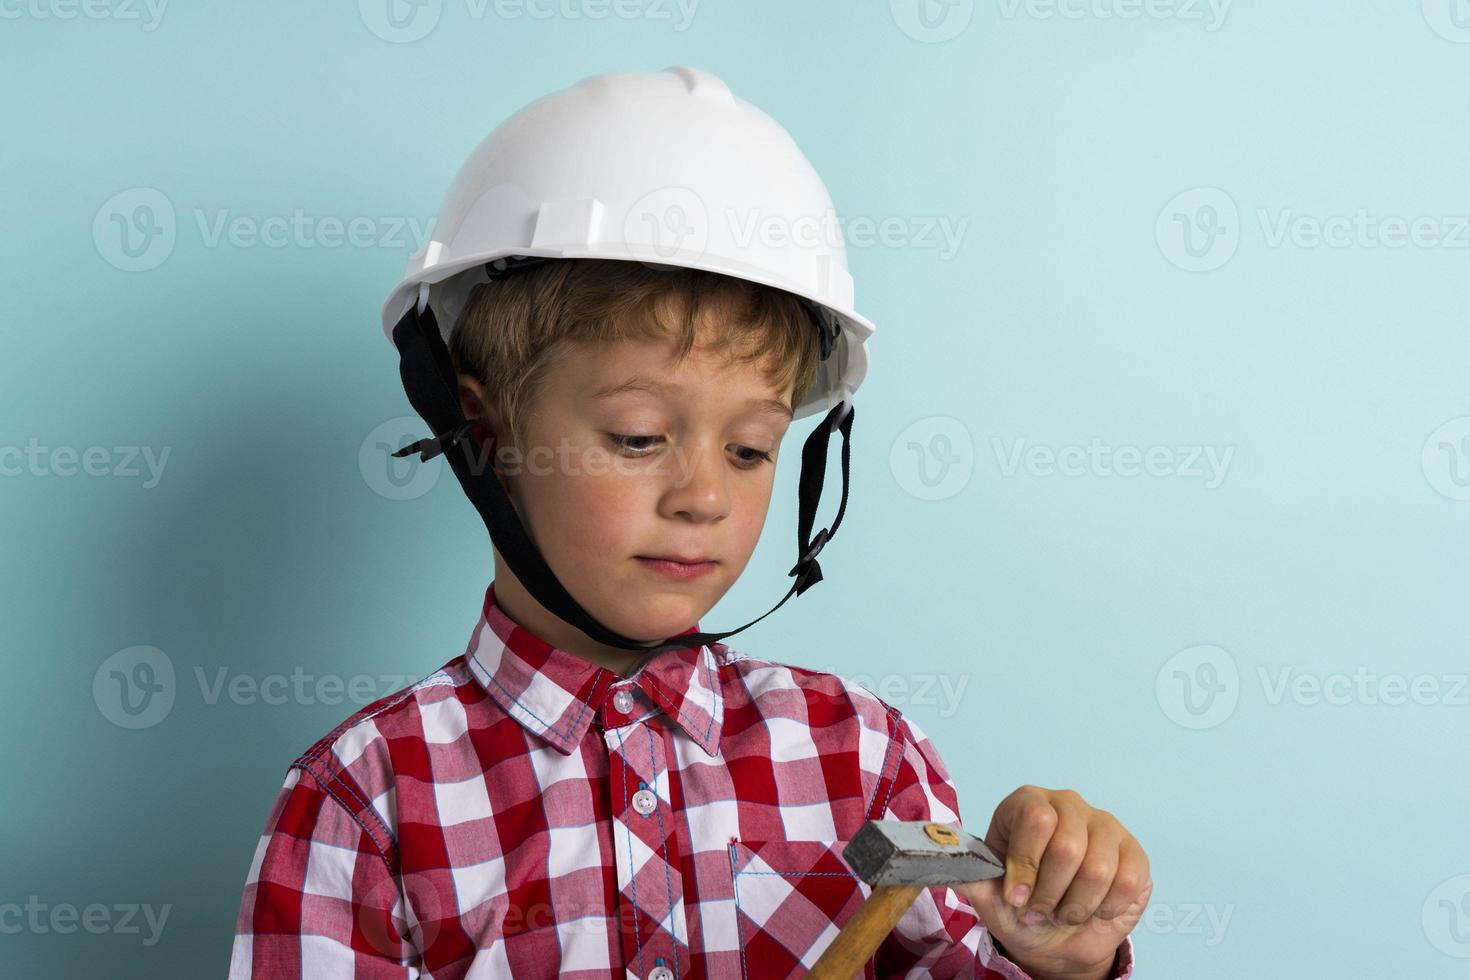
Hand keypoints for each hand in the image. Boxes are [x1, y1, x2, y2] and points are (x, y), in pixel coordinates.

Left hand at [953, 785, 1151, 979]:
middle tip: (1039, 910)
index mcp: (1027, 803)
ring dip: (1075, 907)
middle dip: (1050, 893)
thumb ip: (974, 880)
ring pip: (1098, 869)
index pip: (1034, 819)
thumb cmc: (1021, 907)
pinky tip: (1092, 910)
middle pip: (1067, 847)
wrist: (1058, 937)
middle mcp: (1067, 803)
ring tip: (1062, 913)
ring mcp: (1104, 824)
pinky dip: (1105, 909)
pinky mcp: (1133, 851)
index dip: (1025, 865)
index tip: (1015, 897)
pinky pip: (1127, 882)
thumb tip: (951, 866)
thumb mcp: (990, 897)